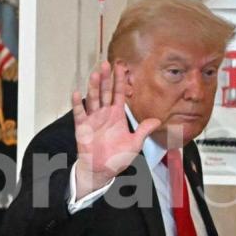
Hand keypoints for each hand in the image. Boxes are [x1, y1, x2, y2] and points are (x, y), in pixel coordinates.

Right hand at [71, 62, 160, 198]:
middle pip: (105, 92)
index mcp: (117, 115)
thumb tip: (157, 120)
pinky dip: (78, 104)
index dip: (120, 80)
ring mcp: (93, 119)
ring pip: (93, 99)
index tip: (121, 67)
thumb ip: (143, 130)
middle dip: (105, 78)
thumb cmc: (117, 158)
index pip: (119, 93)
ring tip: (94, 74)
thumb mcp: (134, 143)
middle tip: (106, 64)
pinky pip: (79, 113)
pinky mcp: (82, 127)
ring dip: (93, 87)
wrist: (102, 170)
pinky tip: (77, 93)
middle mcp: (104, 113)